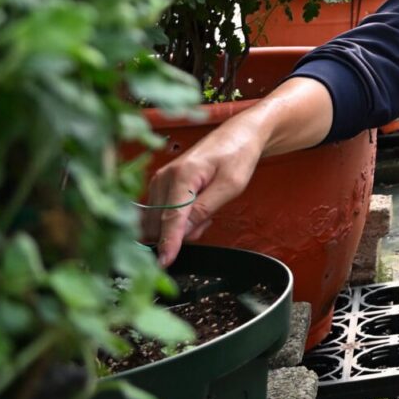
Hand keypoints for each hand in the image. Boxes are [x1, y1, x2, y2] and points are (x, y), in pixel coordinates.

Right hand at [146, 114, 270, 266]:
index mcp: (182, 175)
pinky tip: (197, 208)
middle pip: (160, 222)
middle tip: (208, 219)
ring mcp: (160, 180)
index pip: (170, 218)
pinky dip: (178, 218)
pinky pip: (162, 212)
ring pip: (159, 220)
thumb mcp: (230, 186)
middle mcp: (164, 177)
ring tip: (207, 209)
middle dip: (181, 232)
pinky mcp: (162, 183)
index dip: (168, 243)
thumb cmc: (238, 155)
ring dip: (181, 225)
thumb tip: (183, 233)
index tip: (164, 263)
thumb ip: (205, 210)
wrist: (238, 135)